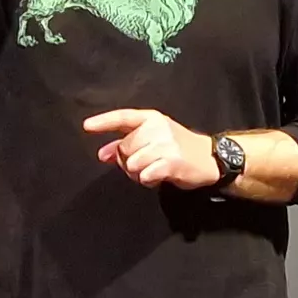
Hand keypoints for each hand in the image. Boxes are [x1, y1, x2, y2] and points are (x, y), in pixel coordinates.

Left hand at [83, 108, 220, 189]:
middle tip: (144, 164)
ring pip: (132, 164)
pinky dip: (147, 179)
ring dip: (137, 173)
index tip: (86, 126)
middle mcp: (158, 128)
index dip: (103, 122)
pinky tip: (158, 176)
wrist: (210, 158)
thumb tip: (102, 154)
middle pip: (124, 148)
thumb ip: (126, 144)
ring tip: (152, 171)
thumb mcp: (152, 140)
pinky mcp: (172, 161)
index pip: (123, 117)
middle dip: (128, 162)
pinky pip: (144, 175)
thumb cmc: (178, 148)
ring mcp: (166, 144)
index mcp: (152, 118)